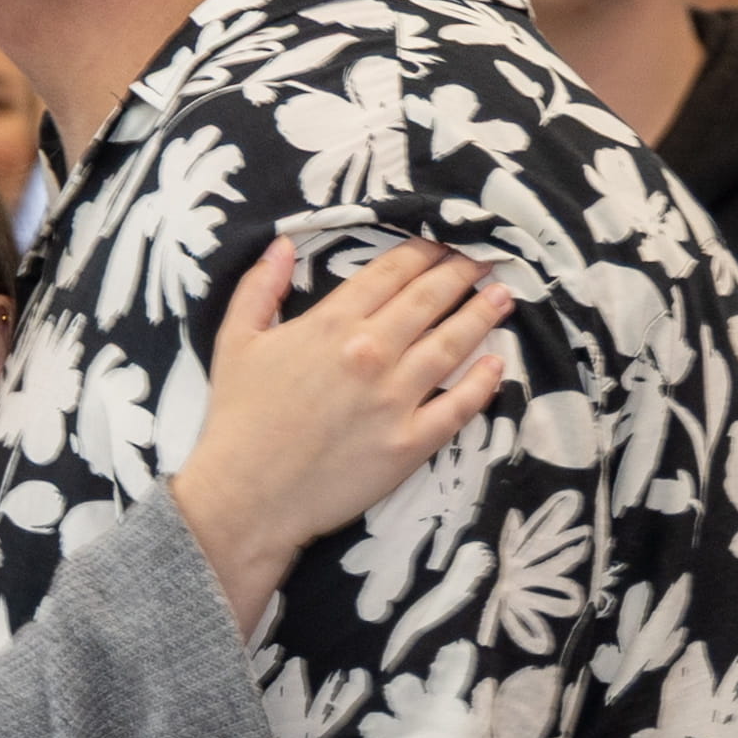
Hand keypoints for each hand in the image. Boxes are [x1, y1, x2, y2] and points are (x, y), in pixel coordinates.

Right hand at [163, 236, 516, 628]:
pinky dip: (482, 384)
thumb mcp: (235, 341)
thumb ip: (260, 288)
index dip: (422, 251)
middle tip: (483, 258)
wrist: (246, 496)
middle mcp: (371, 352)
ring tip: (502, 297)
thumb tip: (283, 245)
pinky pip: (457, 407)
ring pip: (451, 344)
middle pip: (429, 299)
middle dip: (460, 273)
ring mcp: (395, 398)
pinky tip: (496, 365)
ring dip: (481, 315)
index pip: (391, 273)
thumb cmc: (238, 419)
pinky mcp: (409, 442)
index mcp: (331, 323)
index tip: (443, 241)